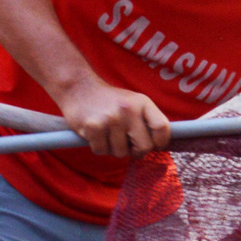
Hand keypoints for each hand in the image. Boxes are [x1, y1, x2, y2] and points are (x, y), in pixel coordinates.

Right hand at [55, 76, 171, 157]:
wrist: (78, 88)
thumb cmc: (110, 101)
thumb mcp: (134, 103)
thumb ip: (147, 121)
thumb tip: (159, 146)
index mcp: (142, 102)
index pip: (162, 128)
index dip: (161, 142)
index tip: (155, 146)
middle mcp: (129, 110)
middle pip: (144, 146)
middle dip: (136, 152)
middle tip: (128, 146)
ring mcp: (111, 118)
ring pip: (121, 152)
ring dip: (114, 149)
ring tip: (108, 135)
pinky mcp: (93, 127)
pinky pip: (102, 151)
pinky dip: (99, 147)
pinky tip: (96, 135)